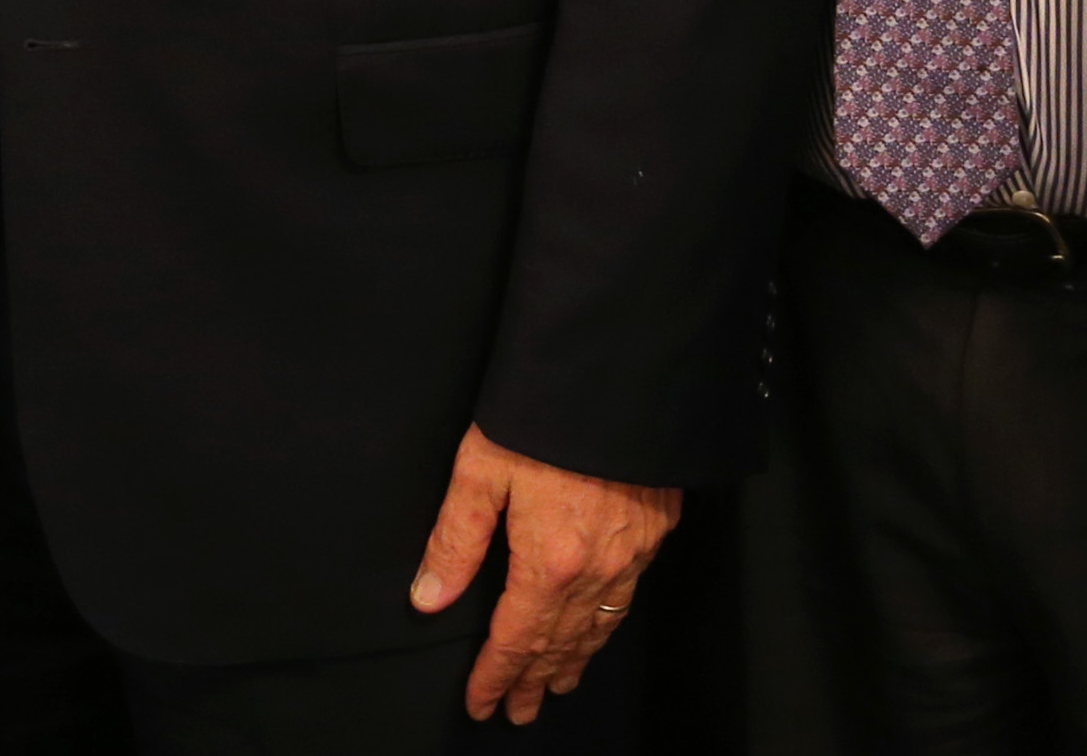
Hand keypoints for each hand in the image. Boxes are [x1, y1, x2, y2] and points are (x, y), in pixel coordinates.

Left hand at [412, 426, 681, 725]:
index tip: (481, 703)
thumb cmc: (546, 415)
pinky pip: (627, 599)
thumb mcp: (481, 470)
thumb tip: (430, 598)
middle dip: (533, 681)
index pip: (516, 638)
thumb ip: (455, 540)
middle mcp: (598, 568)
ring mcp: (633, 552)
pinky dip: (607, 627)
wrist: (622, 374)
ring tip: (555, 686)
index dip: (495, 675)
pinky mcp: (656, 530)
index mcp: (550, 560)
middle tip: (517, 712)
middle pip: (560, 643)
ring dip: (573, 662)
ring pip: (599, 628)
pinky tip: (597, 630)